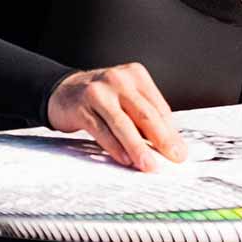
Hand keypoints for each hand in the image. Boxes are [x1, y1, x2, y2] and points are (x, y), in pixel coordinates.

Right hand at [46, 63, 187, 171]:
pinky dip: (114, 146)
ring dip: (138, 147)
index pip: (159, 107)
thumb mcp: (125, 98)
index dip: (171, 132)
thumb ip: (145, 117)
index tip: (180, 152)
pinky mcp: (81, 107)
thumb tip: (169, 145)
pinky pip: (101, 130)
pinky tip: (124, 159)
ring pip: (123, 124)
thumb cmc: (101, 98)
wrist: (62, 90)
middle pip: (145, 114)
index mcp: (136, 75)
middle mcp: (118, 79)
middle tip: (174, 158)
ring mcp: (98, 92)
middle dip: (162, 139)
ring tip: (149, 165)